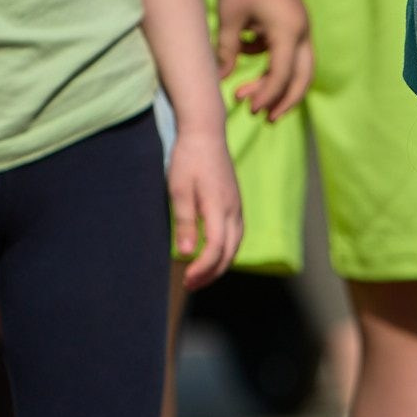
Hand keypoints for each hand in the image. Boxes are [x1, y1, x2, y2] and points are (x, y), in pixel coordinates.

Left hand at [167, 123, 242, 288]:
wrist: (206, 133)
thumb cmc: (188, 159)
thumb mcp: (178, 189)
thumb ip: (185, 222)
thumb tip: (187, 253)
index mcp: (219, 206)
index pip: (216, 248)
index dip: (203, 268)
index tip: (187, 278)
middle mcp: (233, 210)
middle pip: (230, 252)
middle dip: (211, 273)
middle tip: (190, 284)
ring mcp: (237, 206)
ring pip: (236, 245)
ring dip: (220, 264)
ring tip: (200, 276)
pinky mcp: (235, 203)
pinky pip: (236, 235)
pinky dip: (226, 251)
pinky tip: (213, 255)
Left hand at [215, 0, 312, 114]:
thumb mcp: (228, 17)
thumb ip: (226, 51)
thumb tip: (220, 79)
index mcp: (288, 31)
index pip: (282, 76)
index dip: (266, 97)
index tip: (246, 109)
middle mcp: (300, 29)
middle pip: (302, 77)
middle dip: (284, 100)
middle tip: (264, 119)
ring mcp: (298, 21)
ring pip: (296, 63)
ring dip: (276, 81)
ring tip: (247, 95)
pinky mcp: (290, 15)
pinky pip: (286, 46)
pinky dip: (270, 58)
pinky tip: (245, 53)